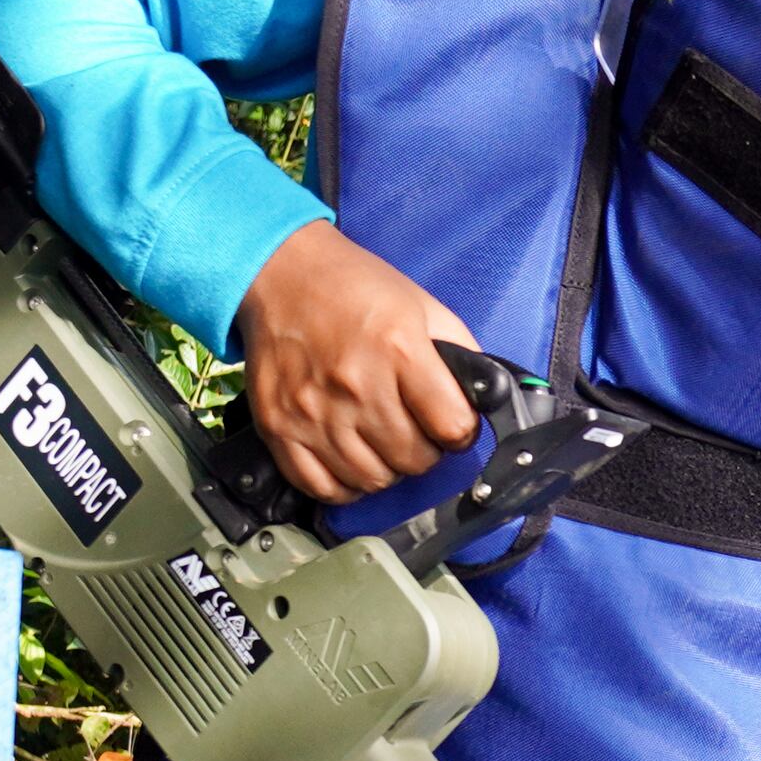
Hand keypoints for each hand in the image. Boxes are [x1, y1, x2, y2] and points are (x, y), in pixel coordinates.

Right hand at [235, 221, 478, 502]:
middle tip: (415, 430)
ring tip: (381, 442)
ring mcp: (313, 411)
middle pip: (413, 460)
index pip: (452, 426)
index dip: (461, 430)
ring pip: (372, 480)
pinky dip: (344, 485)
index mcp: (398, 350)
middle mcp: (355, 385)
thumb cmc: (354, 287)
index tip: (452, 423)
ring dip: (386, 469)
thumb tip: (482, 399)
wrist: (281, 273)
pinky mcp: (278, 427)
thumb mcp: (422, 305)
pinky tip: (351, 460)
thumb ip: (459, 352)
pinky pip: (322, 487)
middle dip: (424, 450)